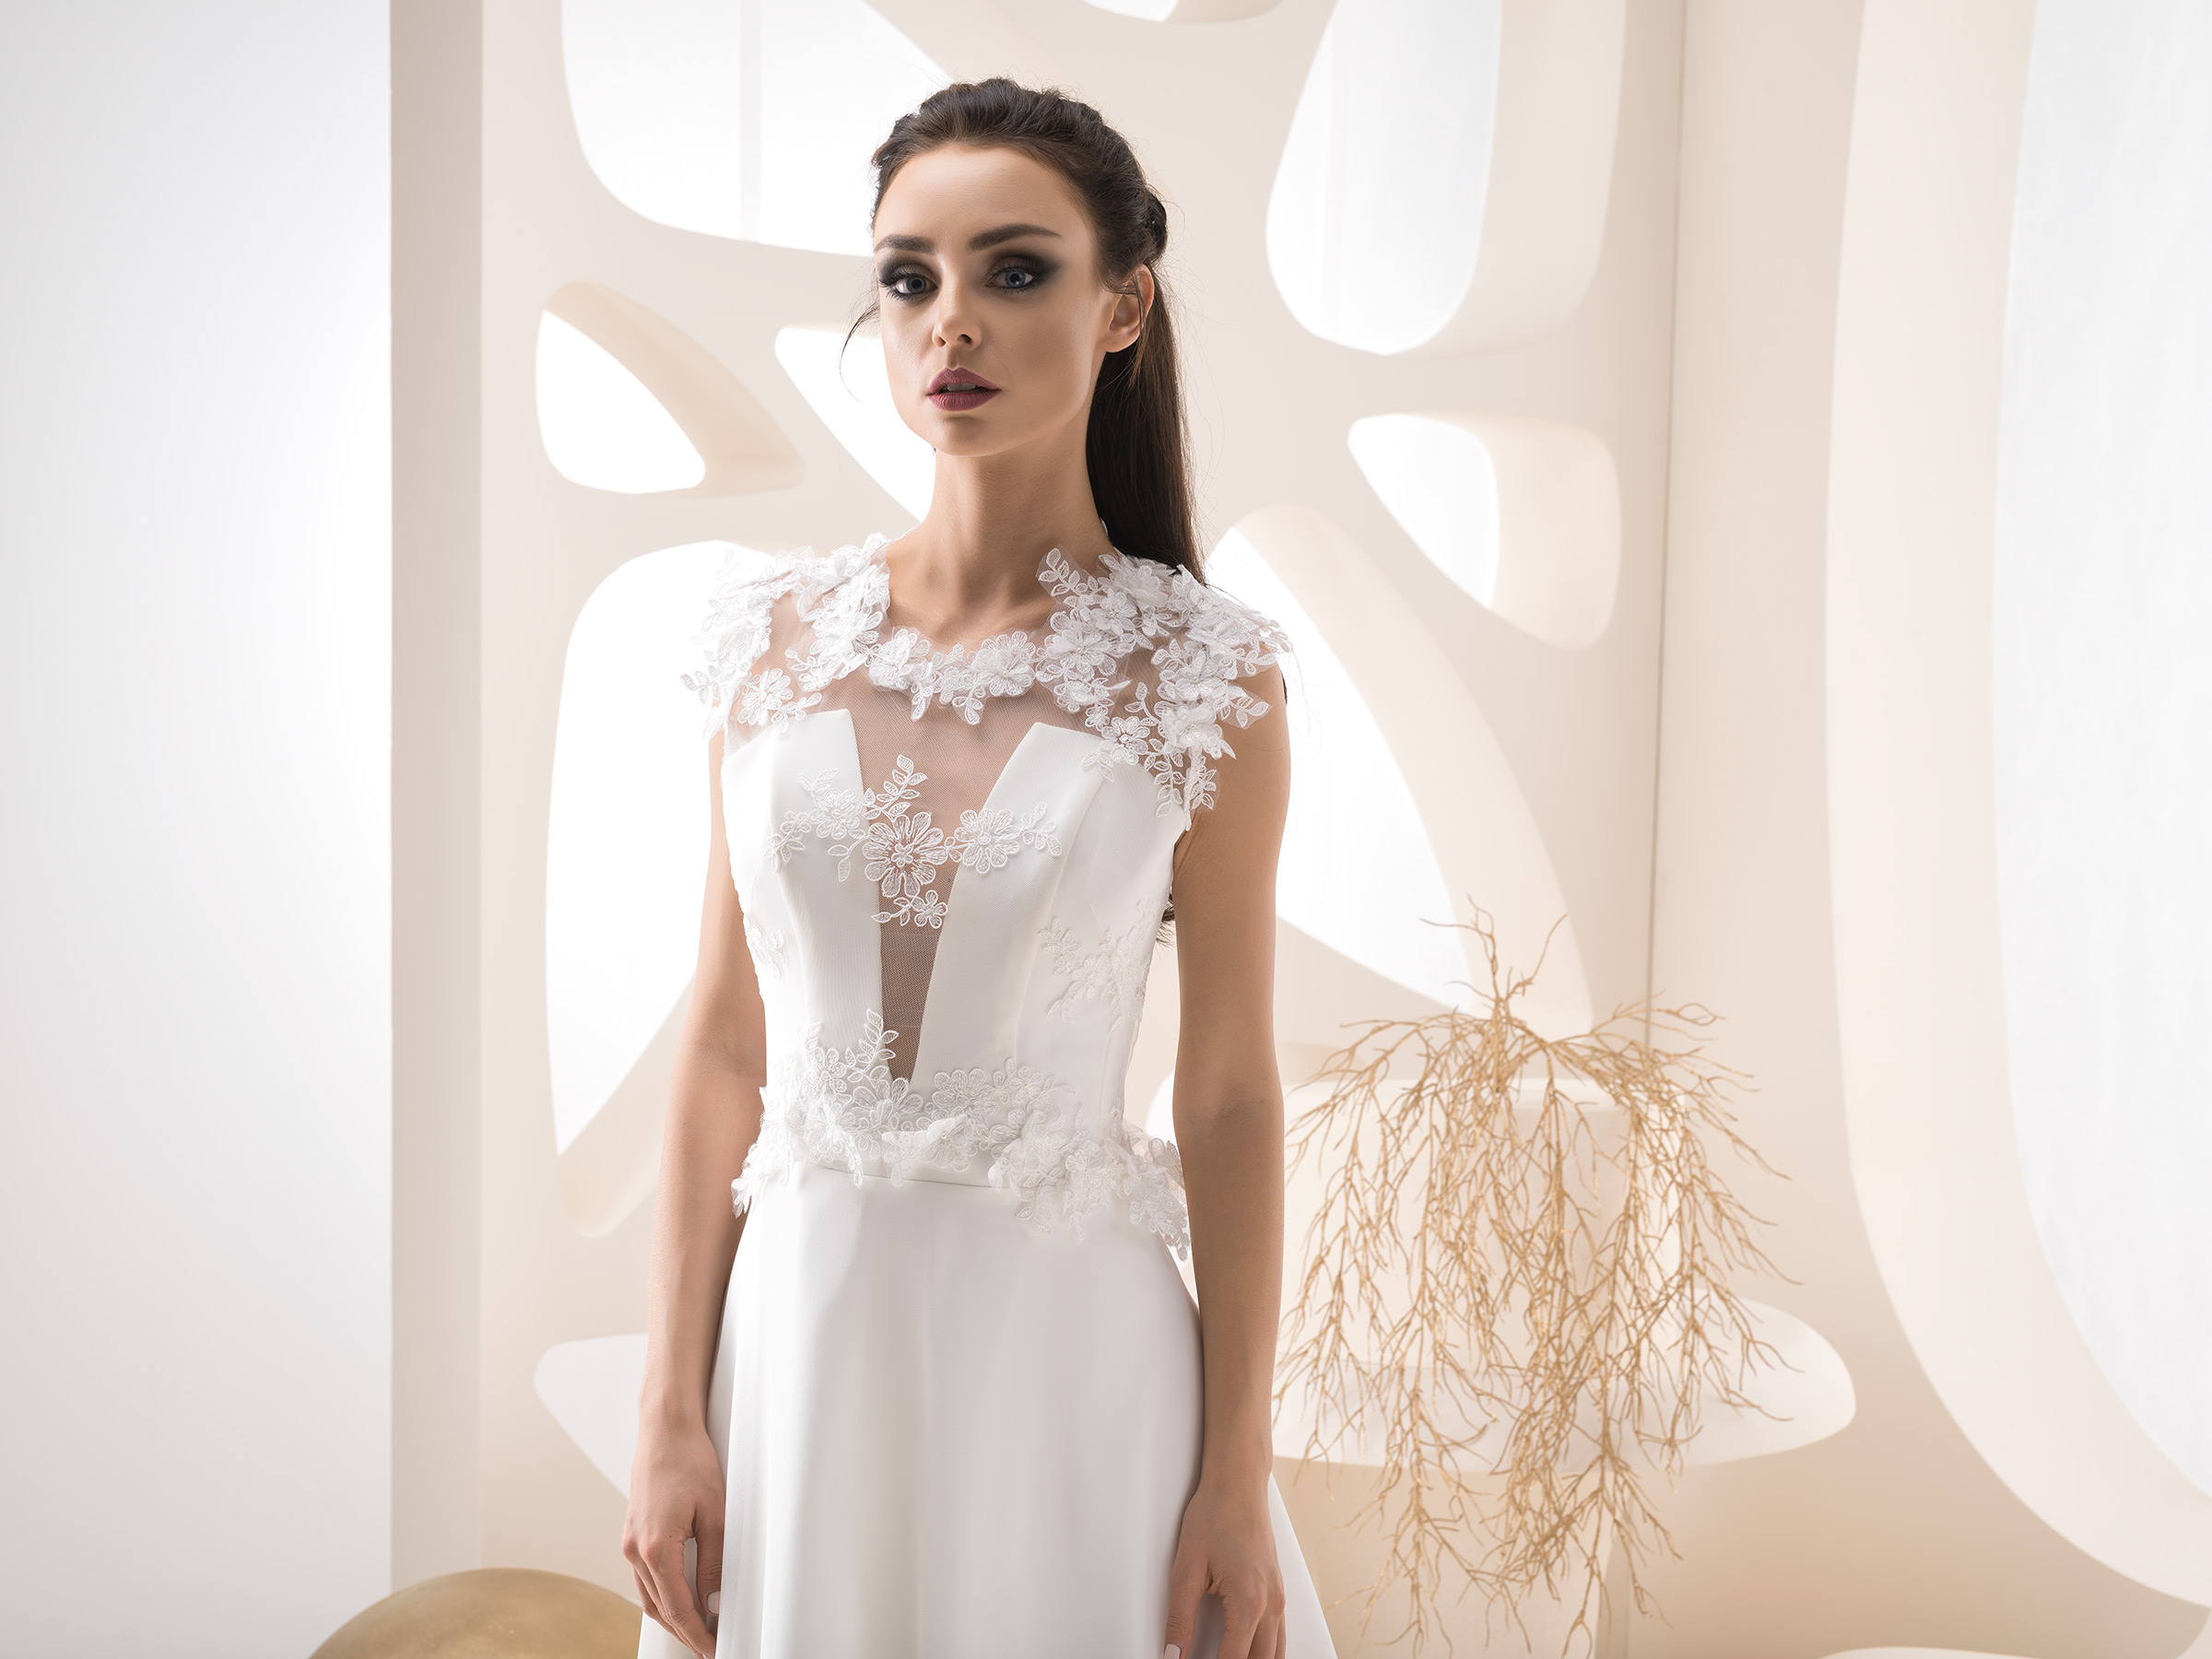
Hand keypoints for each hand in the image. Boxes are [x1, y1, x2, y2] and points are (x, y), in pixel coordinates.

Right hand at [622, 1415, 725, 1657]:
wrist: (665, 1429)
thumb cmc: (689, 1461)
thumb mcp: (714, 1513)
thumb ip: (714, 1561)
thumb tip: (715, 1600)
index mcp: (656, 1548)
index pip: (677, 1608)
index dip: (696, 1634)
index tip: (712, 1649)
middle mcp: (635, 1550)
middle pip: (659, 1608)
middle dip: (684, 1632)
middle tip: (707, 1647)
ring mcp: (630, 1542)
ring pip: (648, 1595)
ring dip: (671, 1616)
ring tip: (697, 1630)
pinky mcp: (632, 1533)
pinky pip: (644, 1577)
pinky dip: (661, 1595)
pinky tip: (678, 1598)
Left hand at [1163, 1472, 1286, 1658]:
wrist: (1238, 1484)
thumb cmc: (1215, 1515)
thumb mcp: (1186, 1569)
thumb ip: (1179, 1619)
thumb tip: (1173, 1655)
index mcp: (1249, 1603)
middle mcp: (1271, 1605)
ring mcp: (1279, 1598)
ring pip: (1276, 1654)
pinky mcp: (1278, 1590)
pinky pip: (1279, 1636)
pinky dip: (1265, 1652)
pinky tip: (1247, 1651)